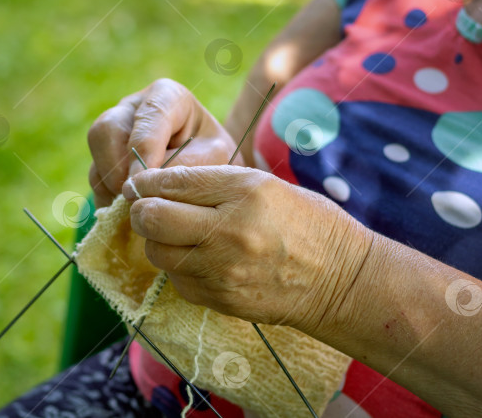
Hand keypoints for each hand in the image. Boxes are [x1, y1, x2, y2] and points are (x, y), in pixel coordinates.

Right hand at [87, 78, 238, 207]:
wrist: (213, 171)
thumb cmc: (217, 158)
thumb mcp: (215, 157)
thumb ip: (186, 165)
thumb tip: (147, 184)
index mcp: (166, 97)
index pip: (147, 115)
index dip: (143, 149)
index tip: (146, 180)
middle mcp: (133, 109)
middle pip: (106, 129)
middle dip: (117, 168)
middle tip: (134, 196)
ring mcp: (115, 133)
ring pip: (97, 158)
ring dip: (111, 188)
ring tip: (135, 210)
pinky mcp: (105, 160)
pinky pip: (96, 180)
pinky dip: (109, 200)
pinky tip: (129, 216)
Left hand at [122, 165, 372, 333]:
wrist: (341, 279)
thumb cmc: (303, 221)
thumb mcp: (262, 183)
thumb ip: (207, 182)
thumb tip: (152, 184)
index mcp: (244, 193)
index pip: (172, 182)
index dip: (146, 181)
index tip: (140, 184)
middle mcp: (229, 232)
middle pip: (151, 218)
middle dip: (142, 209)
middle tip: (149, 207)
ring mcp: (222, 271)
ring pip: (157, 252)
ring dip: (158, 240)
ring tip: (178, 233)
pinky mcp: (219, 300)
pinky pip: (175, 279)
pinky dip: (178, 266)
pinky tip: (198, 258)